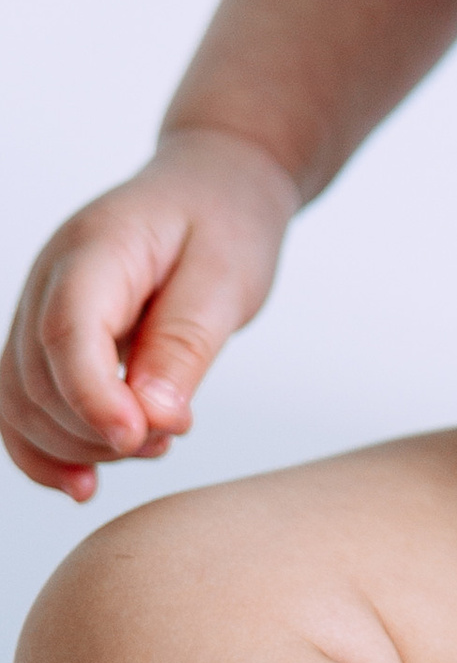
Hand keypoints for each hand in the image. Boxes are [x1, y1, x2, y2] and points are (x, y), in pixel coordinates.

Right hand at [2, 127, 298, 498]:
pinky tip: (87, 479)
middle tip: (168, 437)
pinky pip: (26, 404)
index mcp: (97, 245)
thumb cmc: (227, 217)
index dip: (92, 397)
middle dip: (95, 430)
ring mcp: (41, 306)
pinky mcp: (50, 337)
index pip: (67, 331)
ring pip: (22, 402)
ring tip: (152, 445)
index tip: (140, 437)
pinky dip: (50, 448)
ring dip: (78, 445)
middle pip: (38, 379)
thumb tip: (149, 418)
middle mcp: (52, 277)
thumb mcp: (229, 276)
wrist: (219, 182)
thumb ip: (186, 345)